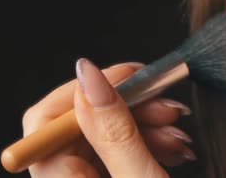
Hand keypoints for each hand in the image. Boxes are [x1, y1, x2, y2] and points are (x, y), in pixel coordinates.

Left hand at [22, 58, 194, 176]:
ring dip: (146, 125)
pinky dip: (148, 142)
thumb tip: (90, 74)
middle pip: (81, 123)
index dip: (86, 89)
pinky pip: (119, 151)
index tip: (129, 75)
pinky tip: (174, 146)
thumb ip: (114, 131)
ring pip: (105, 134)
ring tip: (178, 132)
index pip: (46, 119)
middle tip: (166, 103)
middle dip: (129, 108)